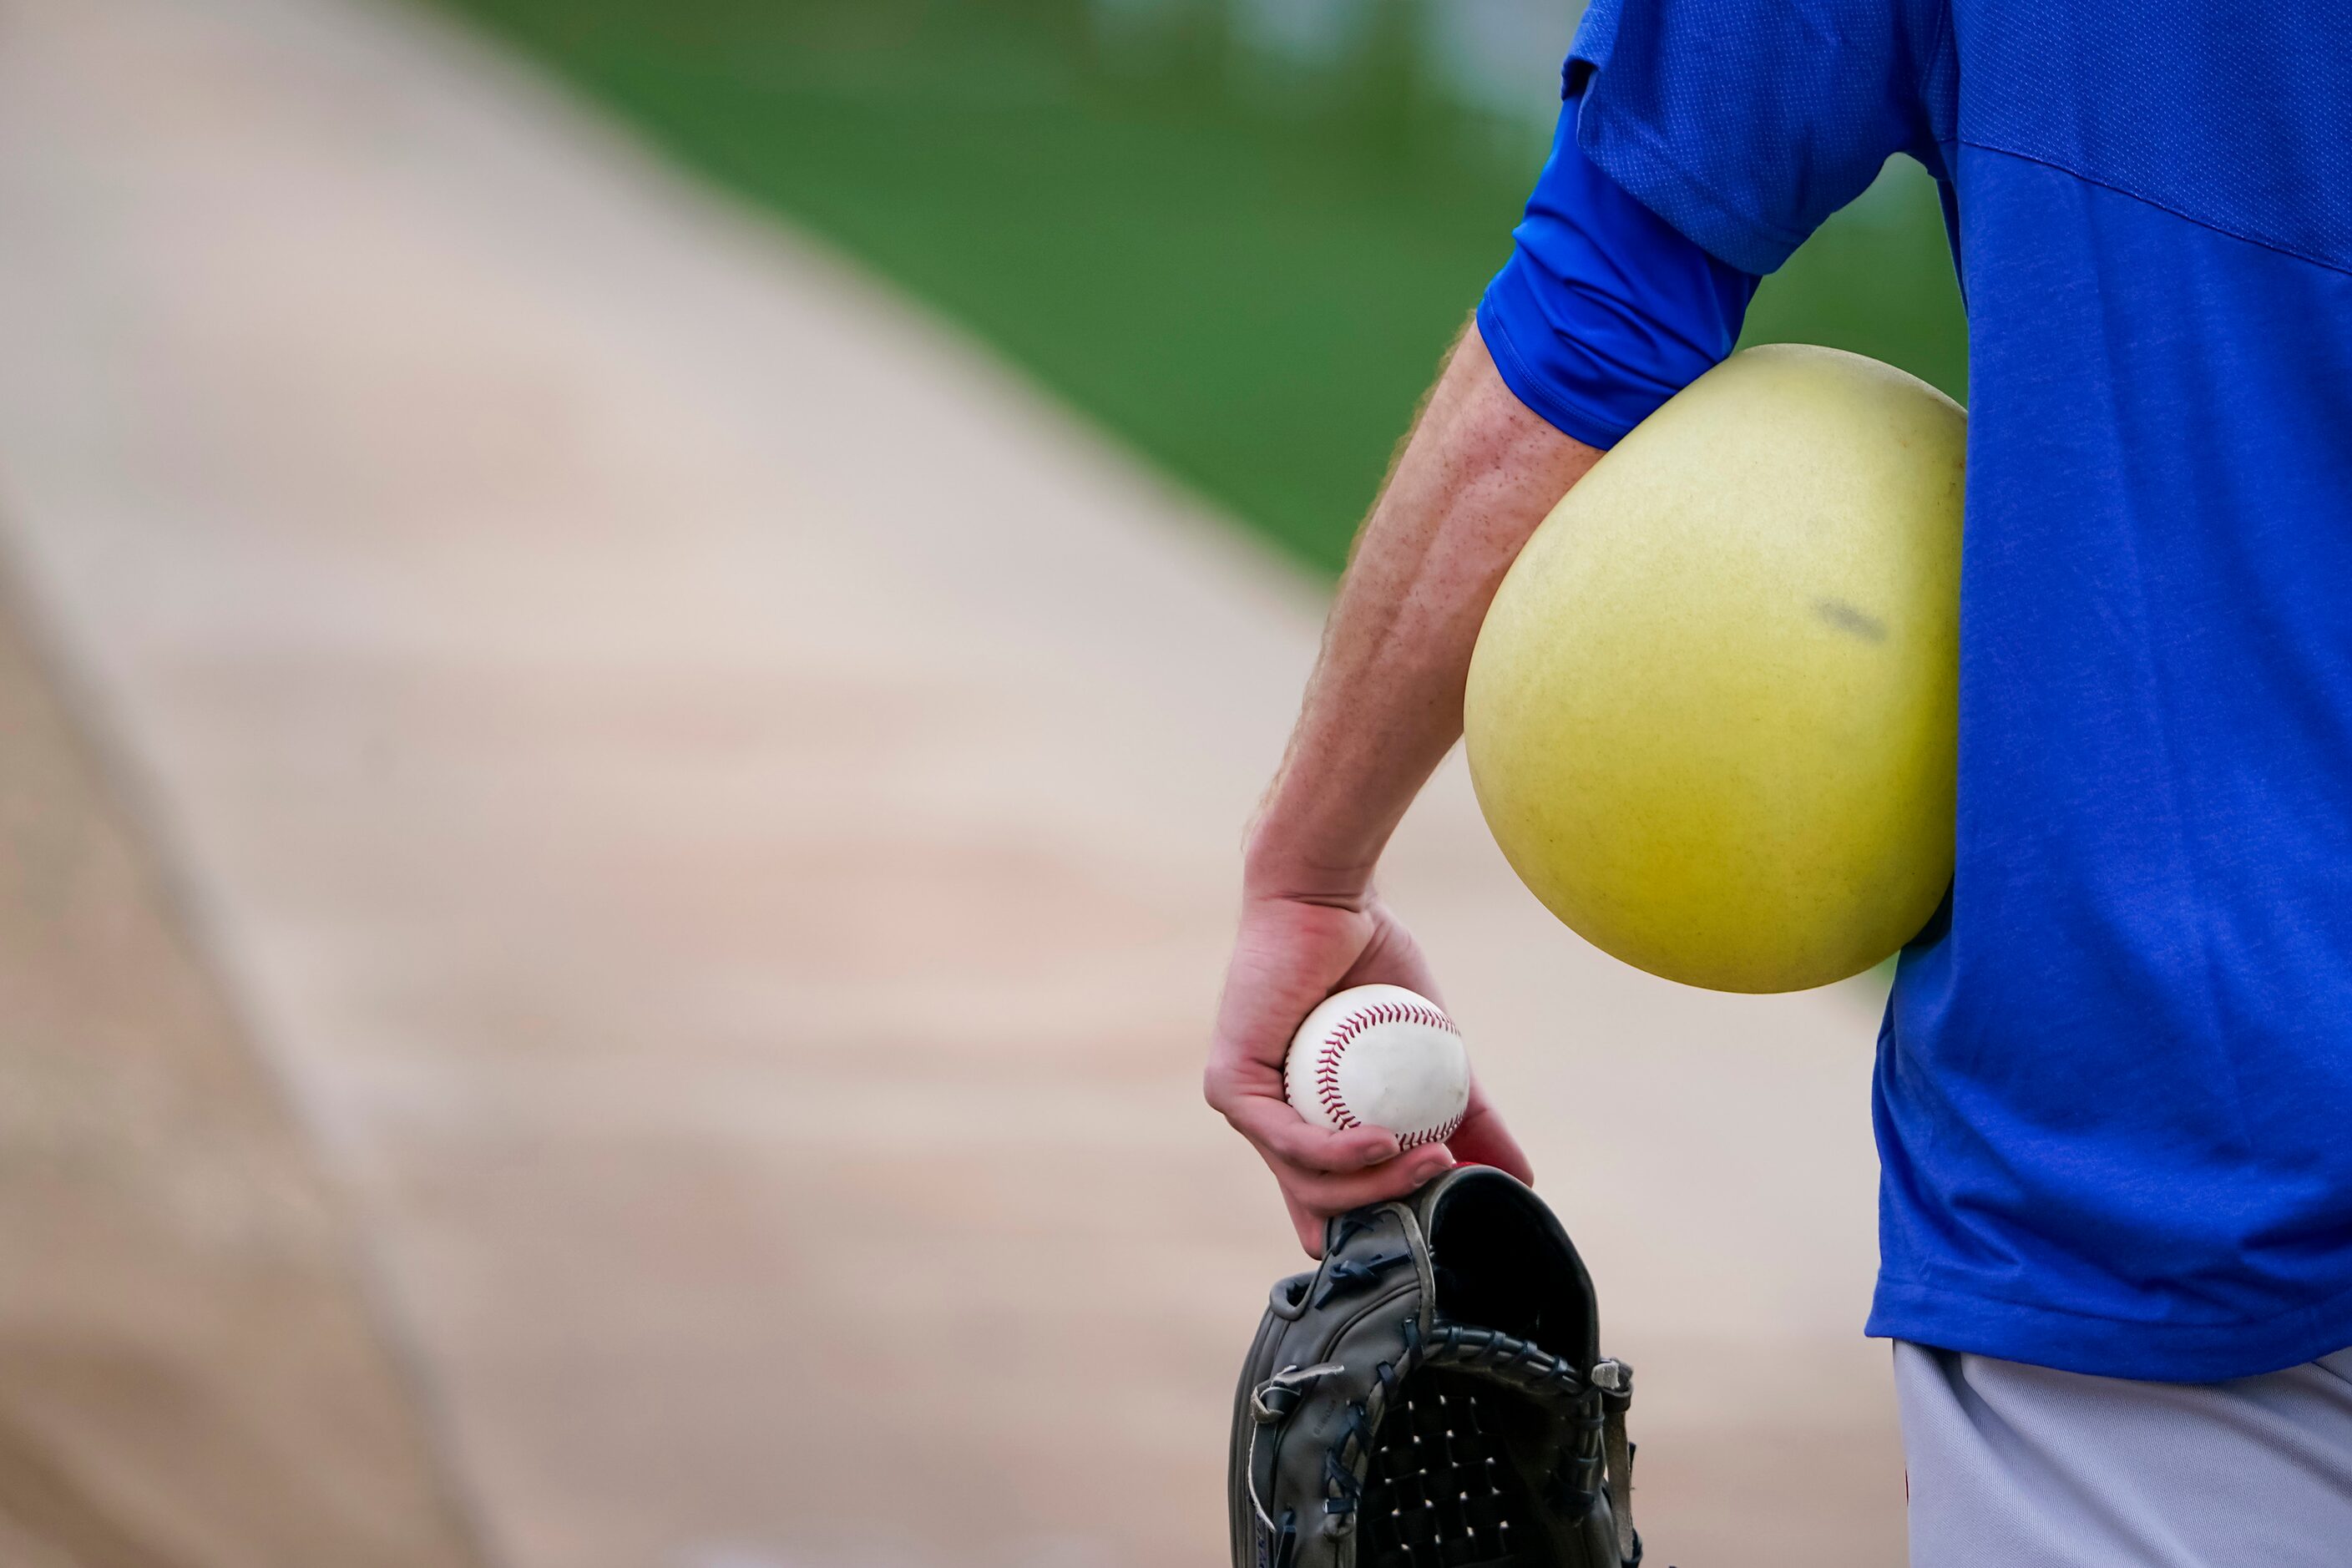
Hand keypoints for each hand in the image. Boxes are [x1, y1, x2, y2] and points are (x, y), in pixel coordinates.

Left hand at [1205, 889, 1533, 1252]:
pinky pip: (1287, 1137)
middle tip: (1450, 1177)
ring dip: (1378, 1183)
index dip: (1390, 1227)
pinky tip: (1383, 1142)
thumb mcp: (1435, 1053)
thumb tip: (1522, 1180)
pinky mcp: (1230, 1087)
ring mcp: (1247, 1111)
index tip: (1448, 1211)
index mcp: (1313, 1127)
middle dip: (1392, 1214)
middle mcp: (1273, 1127)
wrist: (1333, 902)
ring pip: (1309, 1182)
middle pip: (1326, 1210)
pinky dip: (1338, 1151)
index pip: (1341, 1208)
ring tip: (1435, 1161)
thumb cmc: (1376, 967)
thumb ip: (1469, 1116)